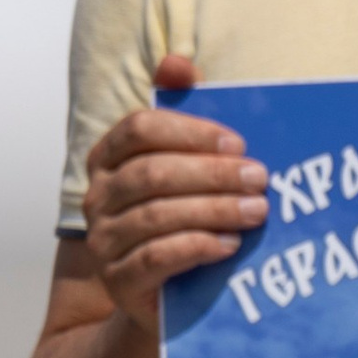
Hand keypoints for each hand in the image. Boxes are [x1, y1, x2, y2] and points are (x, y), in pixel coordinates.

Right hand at [81, 58, 265, 325]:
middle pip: (153, 173)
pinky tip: (229, 244)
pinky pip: (156, 258)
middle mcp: (97, 196)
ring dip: (213, 210)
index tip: (237, 142)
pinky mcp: (119, 281)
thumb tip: (178, 62)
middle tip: (260, 178)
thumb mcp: (179, 165)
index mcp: (107, 158)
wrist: (159, 295)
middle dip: (212, 174)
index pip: (139, 129)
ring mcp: (104, 241)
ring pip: (157, 216)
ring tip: (256, 211)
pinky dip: (196, 247)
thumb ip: (179, 112)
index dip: (189, 131)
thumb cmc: (175, 217)